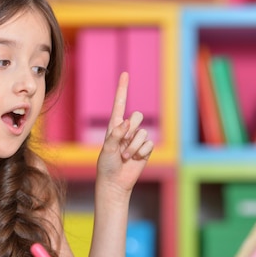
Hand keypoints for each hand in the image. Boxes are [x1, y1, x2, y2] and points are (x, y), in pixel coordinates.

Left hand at [97, 72, 153, 194]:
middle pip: (137, 116)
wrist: (115, 182)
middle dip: (131, 130)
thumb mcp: (107, 149)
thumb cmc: (106, 165)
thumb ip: (116, 134)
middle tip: (122, 145)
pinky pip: (149, 144)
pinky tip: (134, 160)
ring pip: (143, 132)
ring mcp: (136, 139)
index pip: (120, 104)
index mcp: (114, 126)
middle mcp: (126, 130)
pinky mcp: (145, 149)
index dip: (123, 89)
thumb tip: (126, 122)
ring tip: (125, 157)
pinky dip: (141, 152)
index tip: (125, 74)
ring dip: (133, 146)